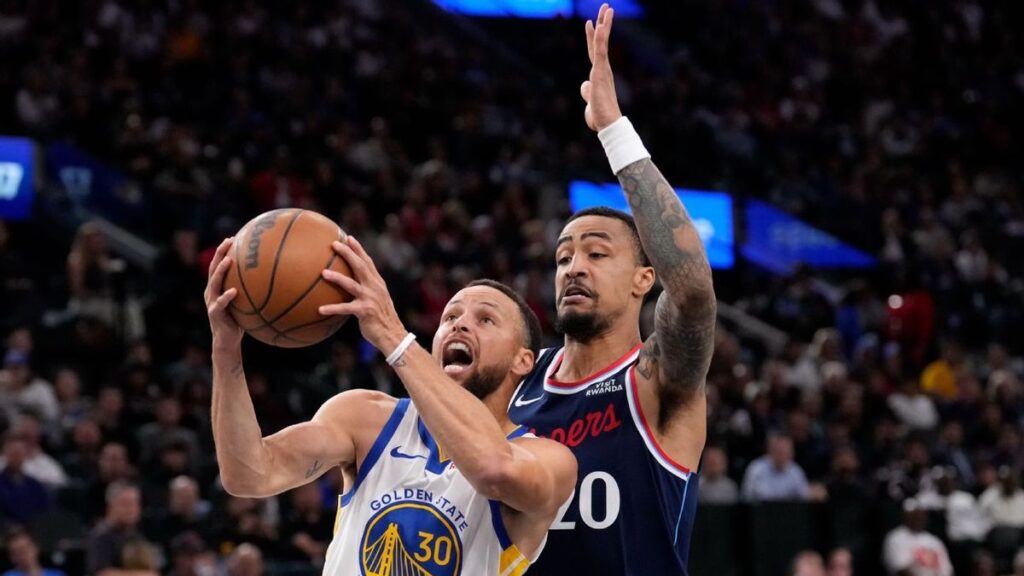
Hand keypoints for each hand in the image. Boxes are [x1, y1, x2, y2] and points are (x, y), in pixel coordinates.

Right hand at [205, 238, 242, 350]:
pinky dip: (226, 297)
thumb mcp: (246, 303)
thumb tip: (274, 279)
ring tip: (229, 260)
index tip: (233, 237)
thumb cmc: (240, 320)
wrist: (227, 341)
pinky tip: (234, 291)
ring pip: (214, 283)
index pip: (219, 264)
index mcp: (218, 287)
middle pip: (213, 268)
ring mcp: (212, 302)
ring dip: (221, 271)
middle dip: (220, 253)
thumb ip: (252, 291)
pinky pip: (220, 304)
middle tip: (229, 241)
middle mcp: (212, 291)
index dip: (223, 250)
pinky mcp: (214, 314)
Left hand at [319, 236, 407, 354]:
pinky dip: (333, 308)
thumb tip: (351, 286)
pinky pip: (346, 308)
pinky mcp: (365, 311)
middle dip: (348, 253)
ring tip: (323, 272)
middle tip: (334, 244)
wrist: (393, 334)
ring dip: (337, 277)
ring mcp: (370, 298)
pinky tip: (320, 310)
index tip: (348, 237)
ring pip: (352, 284)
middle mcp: (375, 287)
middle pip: (360, 266)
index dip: (358, 249)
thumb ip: (367, 290)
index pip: (368, 261)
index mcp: (378, 283)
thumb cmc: (381, 318)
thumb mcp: (378, 300)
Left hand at [581, 3, 621, 131]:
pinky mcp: (600, 73)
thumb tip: (585, 85)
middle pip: (600, 42)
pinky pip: (601, 52)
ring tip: (607, 9)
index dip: (592, 36)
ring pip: (602, 43)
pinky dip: (602, 38)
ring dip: (605, 25)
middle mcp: (602, 69)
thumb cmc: (599, 116)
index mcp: (599, 74)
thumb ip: (587, 91)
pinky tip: (601, 26)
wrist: (607, 124)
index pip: (594, 51)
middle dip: (603, 23)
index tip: (591, 22)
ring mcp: (602, 70)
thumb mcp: (589, 100)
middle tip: (606, 6)